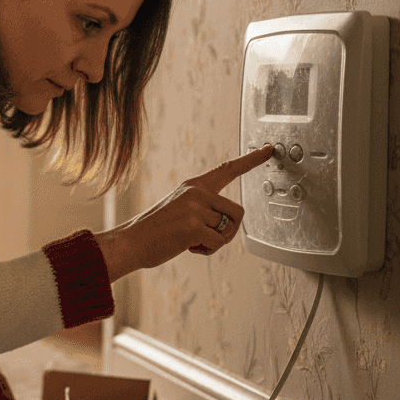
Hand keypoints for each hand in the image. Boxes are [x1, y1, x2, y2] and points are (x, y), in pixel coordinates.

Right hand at [94, 145, 273, 281]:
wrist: (129, 243)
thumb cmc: (153, 231)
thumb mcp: (178, 209)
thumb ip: (202, 208)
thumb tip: (226, 223)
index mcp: (193, 186)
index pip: (228, 169)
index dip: (251, 160)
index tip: (270, 149)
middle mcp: (196, 192)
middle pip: (238, 212)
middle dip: (228, 230)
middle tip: (205, 237)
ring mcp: (195, 207)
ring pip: (229, 229)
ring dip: (215, 242)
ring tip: (192, 241)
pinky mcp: (194, 225)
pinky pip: (219, 242)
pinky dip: (208, 250)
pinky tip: (188, 247)